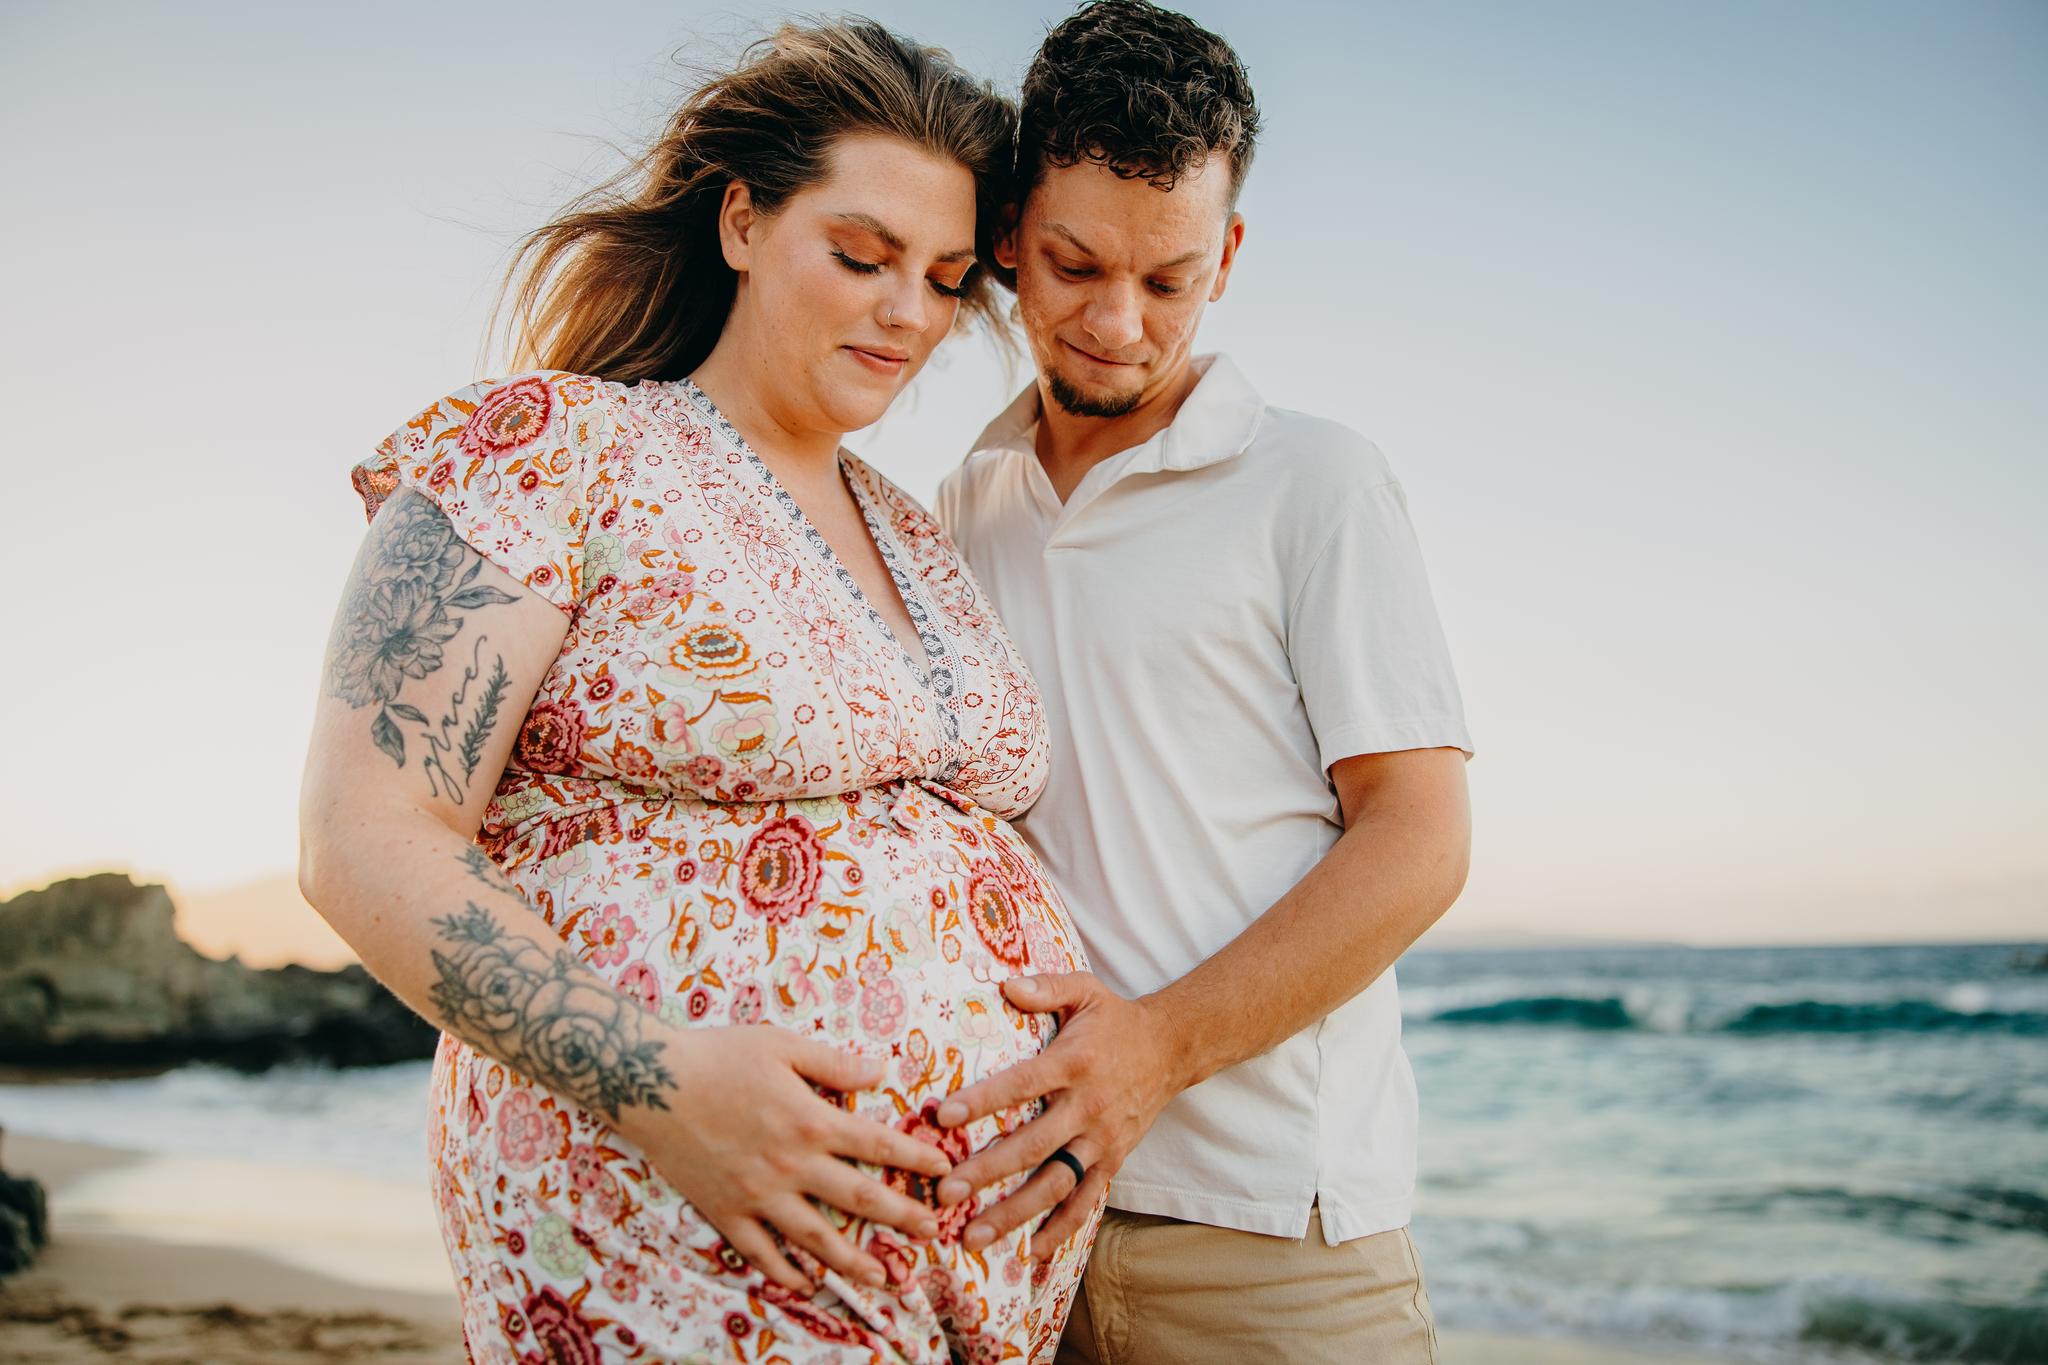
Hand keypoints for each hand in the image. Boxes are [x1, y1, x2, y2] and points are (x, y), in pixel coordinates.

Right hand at [620, 1024, 952, 1294]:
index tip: (944, 1170)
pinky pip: (761, 1252)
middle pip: (859, 1199)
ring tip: (883, 1278)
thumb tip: (882, 1071)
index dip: (916, 1159)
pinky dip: (785, 1273)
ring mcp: (758, 1195)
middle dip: (901, 1217)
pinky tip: (807, 1284)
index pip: (878, 1145)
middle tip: (932, 1234)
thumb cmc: (720, 1056)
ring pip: (816, 1238)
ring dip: (853, 1261)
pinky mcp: (727, 1212)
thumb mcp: (782, 1045)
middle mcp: (792, 1165)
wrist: (649, 1083)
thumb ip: (834, 1063)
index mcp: (811, 1121)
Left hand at [932, 972, 1183, 1257]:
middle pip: (1033, 1145)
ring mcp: (1102, 1139)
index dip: (984, 1100)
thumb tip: (1004, 985)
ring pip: (1056, 1183)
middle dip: (987, 1170)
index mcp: (1074, 1062)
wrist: (1172, 1049)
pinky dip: (1062, 1228)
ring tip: (974, 1234)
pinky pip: (1087, 1200)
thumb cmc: (1116, 1020)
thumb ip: (1045, 987)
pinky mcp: (1113, 1160)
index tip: (944, 1116)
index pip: (1023, 1084)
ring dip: (1015, 1212)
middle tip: (945, 1191)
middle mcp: (1088, 1106)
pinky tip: (1032, 1252)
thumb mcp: (1085, 990)